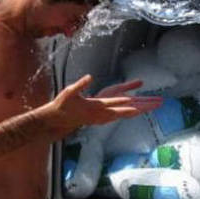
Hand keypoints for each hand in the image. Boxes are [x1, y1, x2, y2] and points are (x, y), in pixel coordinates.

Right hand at [46, 75, 161, 137]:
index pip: (109, 103)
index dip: (120, 102)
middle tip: (142, 109)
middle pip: (118, 112)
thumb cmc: (62, 104)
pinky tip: (124, 116)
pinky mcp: (96, 121)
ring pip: (117, 116)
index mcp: (92, 106)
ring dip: (127, 114)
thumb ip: (80, 85)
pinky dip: (120, 117)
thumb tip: (89, 77)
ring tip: (140, 111)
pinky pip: (112, 119)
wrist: (56, 119)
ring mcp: (97, 119)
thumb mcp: (69, 92)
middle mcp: (97, 114)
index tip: (130, 100)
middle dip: (130, 110)